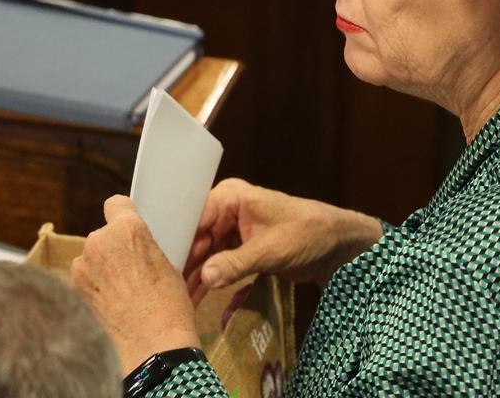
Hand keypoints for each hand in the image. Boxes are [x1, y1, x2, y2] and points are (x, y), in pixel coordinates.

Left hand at [71, 195, 199, 371]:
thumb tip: (135, 253)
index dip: (122, 214)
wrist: (151, 347)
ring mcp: (82, 267)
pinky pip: (84, 281)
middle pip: (103, 236)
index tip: (125, 226)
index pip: (116, 204)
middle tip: (131, 272)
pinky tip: (111, 306)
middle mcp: (99, 242)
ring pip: (91, 260)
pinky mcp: (72, 291)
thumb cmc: (167, 308)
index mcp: (128, 229)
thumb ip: (144, 250)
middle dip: (113, 250)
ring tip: (122, 294)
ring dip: (101, 271)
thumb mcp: (167, 266)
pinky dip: (94, 290)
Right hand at [184, 178, 382, 304]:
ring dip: (195, 278)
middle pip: (196, 239)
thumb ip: (236, 263)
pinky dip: (212, 281)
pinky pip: (219, 264)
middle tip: (165, 292)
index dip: (177, 243)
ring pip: (206, 254)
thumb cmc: (308, 233)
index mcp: (231, 197)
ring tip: (178, 302)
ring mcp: (233, 230)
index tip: (161, 268)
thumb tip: (205, 278)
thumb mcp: (271, 250)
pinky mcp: (241, 248)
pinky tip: (198, 299)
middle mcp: (227, 210)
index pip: (193, 219)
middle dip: (184, 266)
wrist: (338, 245)